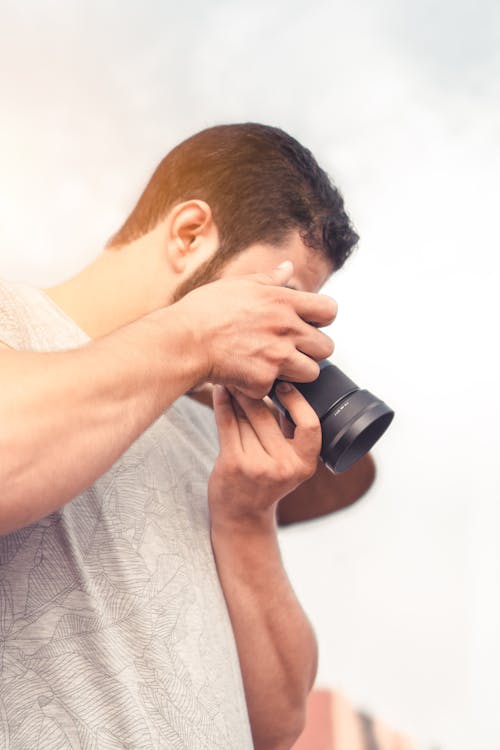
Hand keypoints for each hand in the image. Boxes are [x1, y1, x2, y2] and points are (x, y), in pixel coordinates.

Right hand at [174, 261, 336, 398]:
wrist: (183, 340)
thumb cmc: (204, 311)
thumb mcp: (239, 284)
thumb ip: (270, 279)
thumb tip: (287, 267)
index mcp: (282, 302)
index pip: (329, 310)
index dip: (322, 318)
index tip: (309, 323)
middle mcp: (285, 329)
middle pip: (327, 347)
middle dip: (312, 350)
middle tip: (292, 349)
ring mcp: (277, 357)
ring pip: (311, 372)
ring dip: (295, 372)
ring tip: (273, 365)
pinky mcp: (263, 381)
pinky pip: (276, 389)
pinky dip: (262, 386)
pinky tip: (247, 375)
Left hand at [208, 382, 321, 528]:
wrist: (243, 515)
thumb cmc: (267, 480)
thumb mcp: (291, 461)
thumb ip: (291, 431)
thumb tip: (288, 384)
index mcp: (306, 464)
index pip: (310, 424)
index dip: (296, 401)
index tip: (284, 385)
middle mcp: (285, 466)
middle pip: (268, 415)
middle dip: (256, 388)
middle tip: (248, 367)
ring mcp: (258, 466)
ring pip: (246, 416)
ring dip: (237, 392)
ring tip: (231, 376)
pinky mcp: (234, 464)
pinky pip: (228, 423)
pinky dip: (223, 404)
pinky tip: (220, 391)